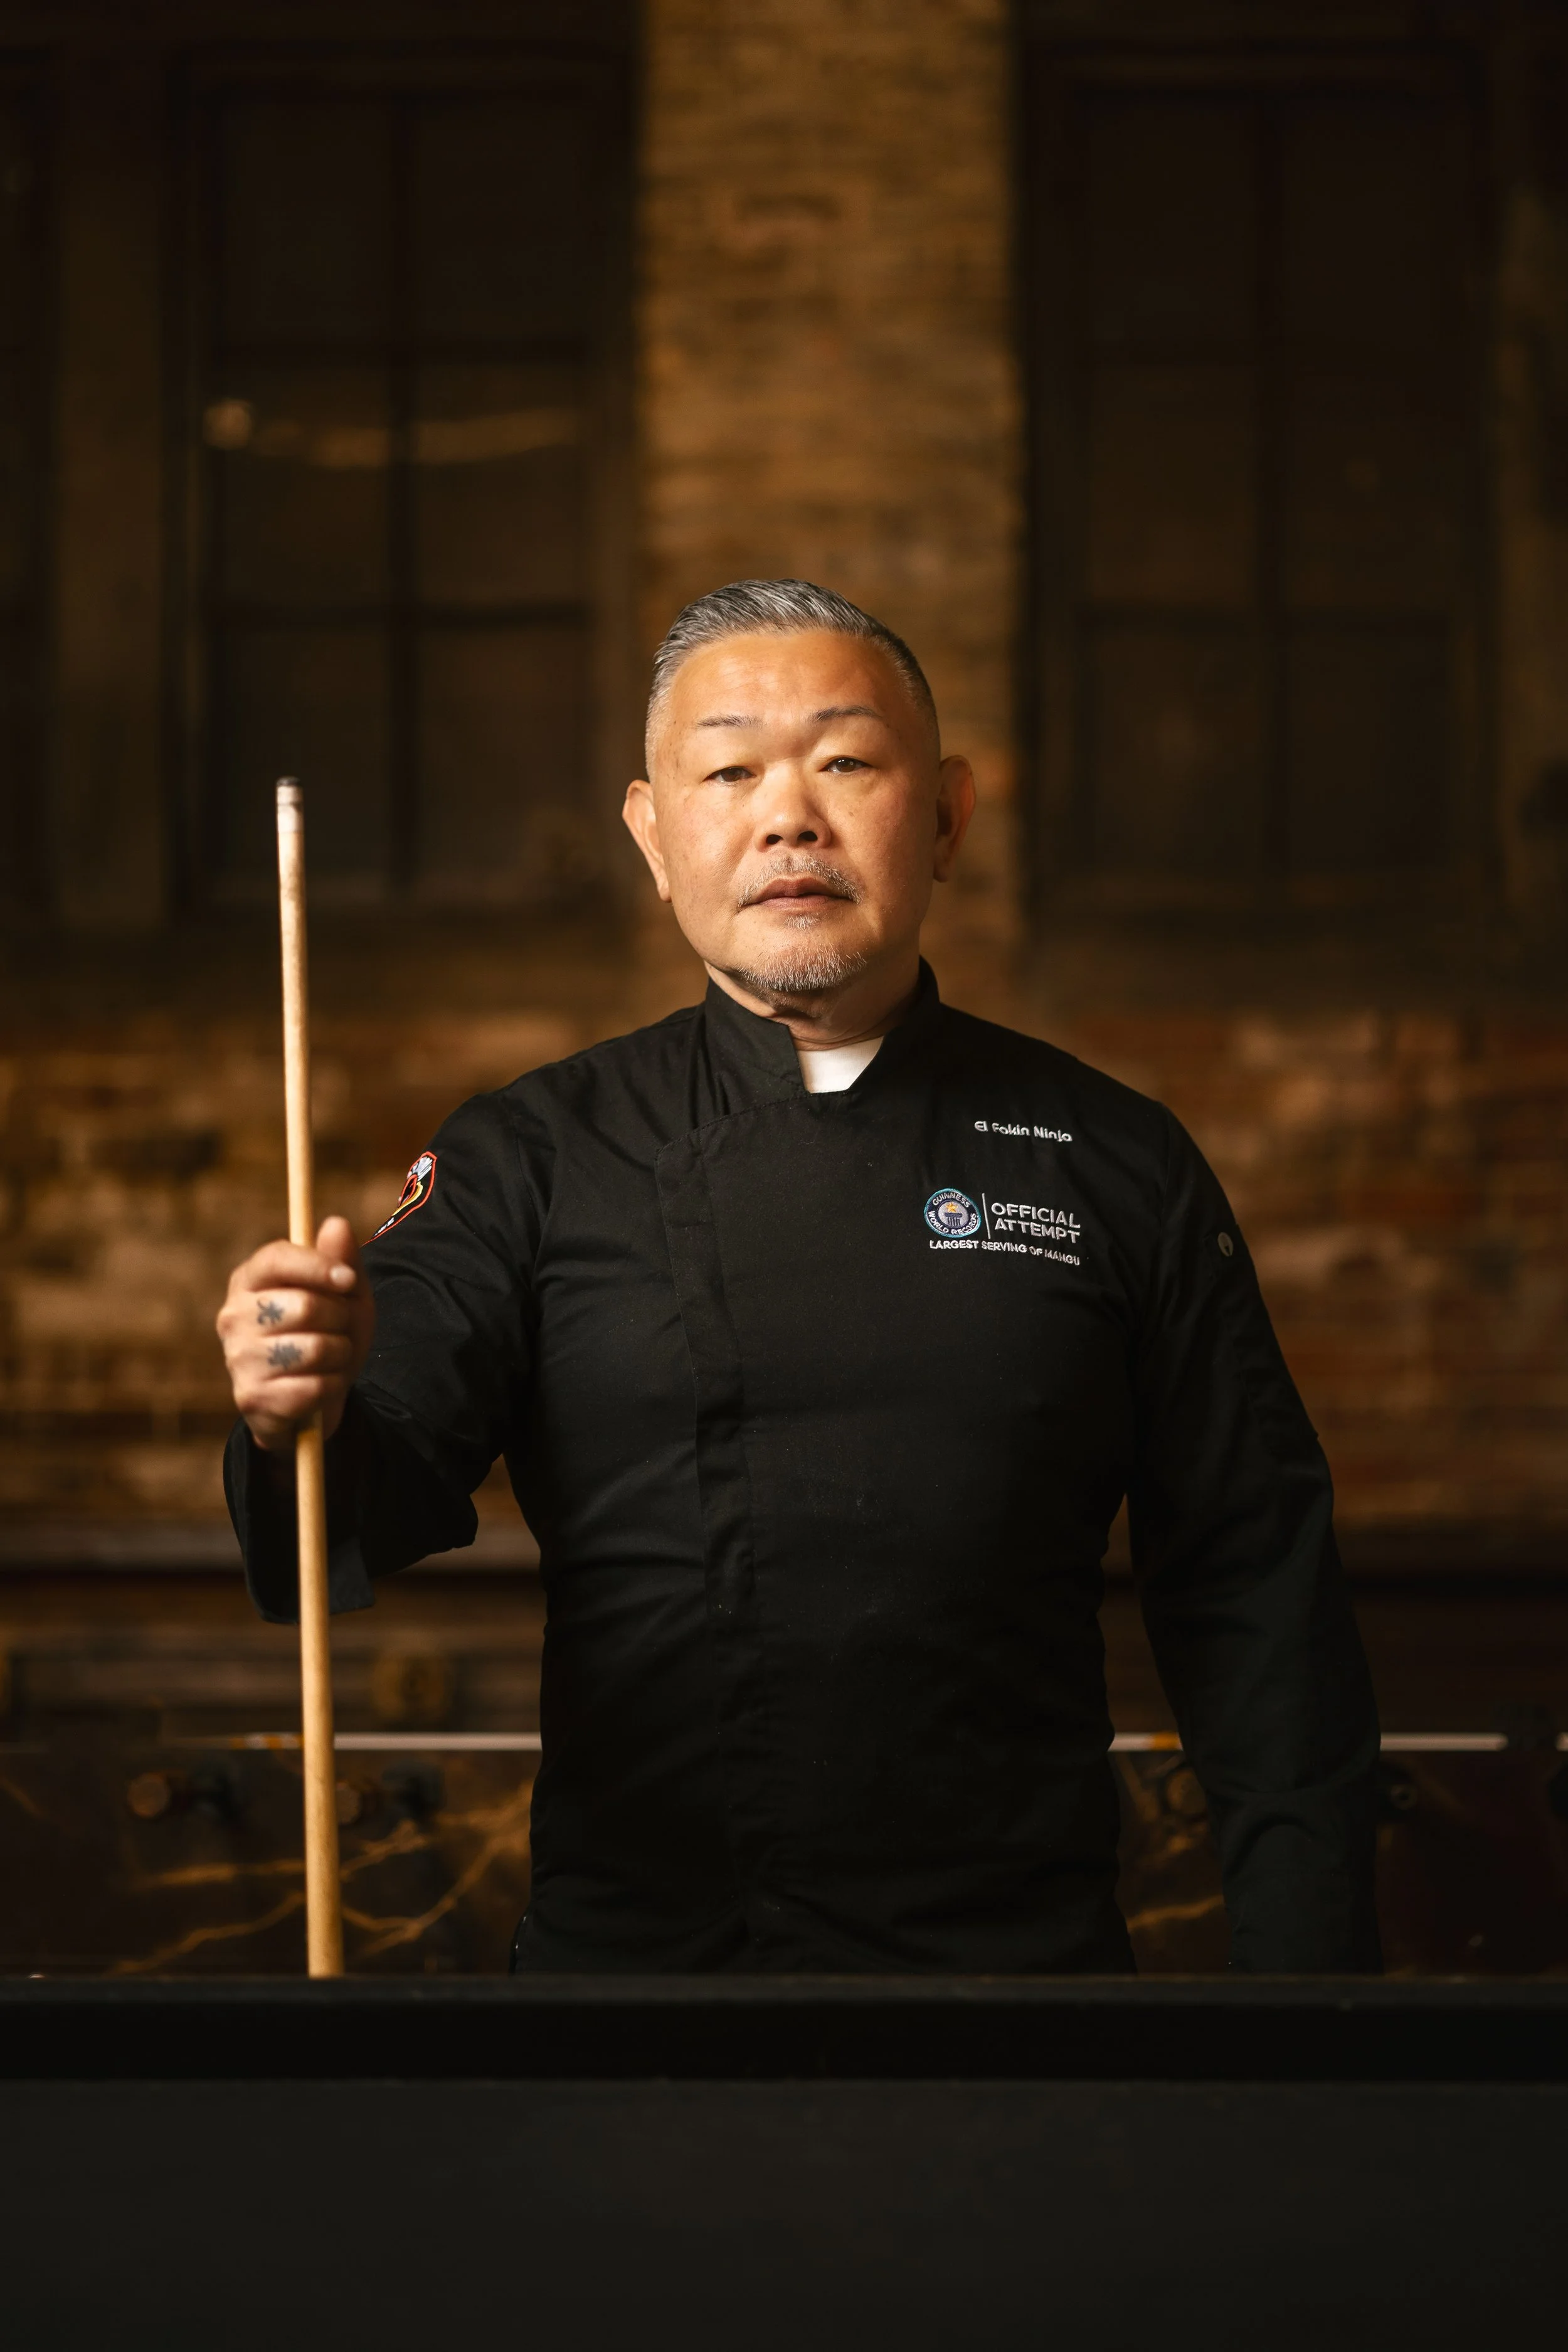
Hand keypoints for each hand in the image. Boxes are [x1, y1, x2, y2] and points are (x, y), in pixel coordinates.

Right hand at [217, 1215, 373, 1451]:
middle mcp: (233, 1316)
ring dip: (340, 1355)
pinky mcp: (250, 1398)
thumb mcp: (344, 1296)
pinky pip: (314, 1387)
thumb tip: (337, 1223)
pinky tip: (321, 1387)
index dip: (318, 1266)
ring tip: (331, 1359)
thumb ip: (342, 1260)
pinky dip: (332, 1387)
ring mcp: (237, 1358)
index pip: (276, 1258)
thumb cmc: (327, 1335)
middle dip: (340, 1320)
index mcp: (249, 1281)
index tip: (348, 1280)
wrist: (314, 1399)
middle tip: (339, 1330)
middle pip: (305, 1306)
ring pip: (315, 1348)